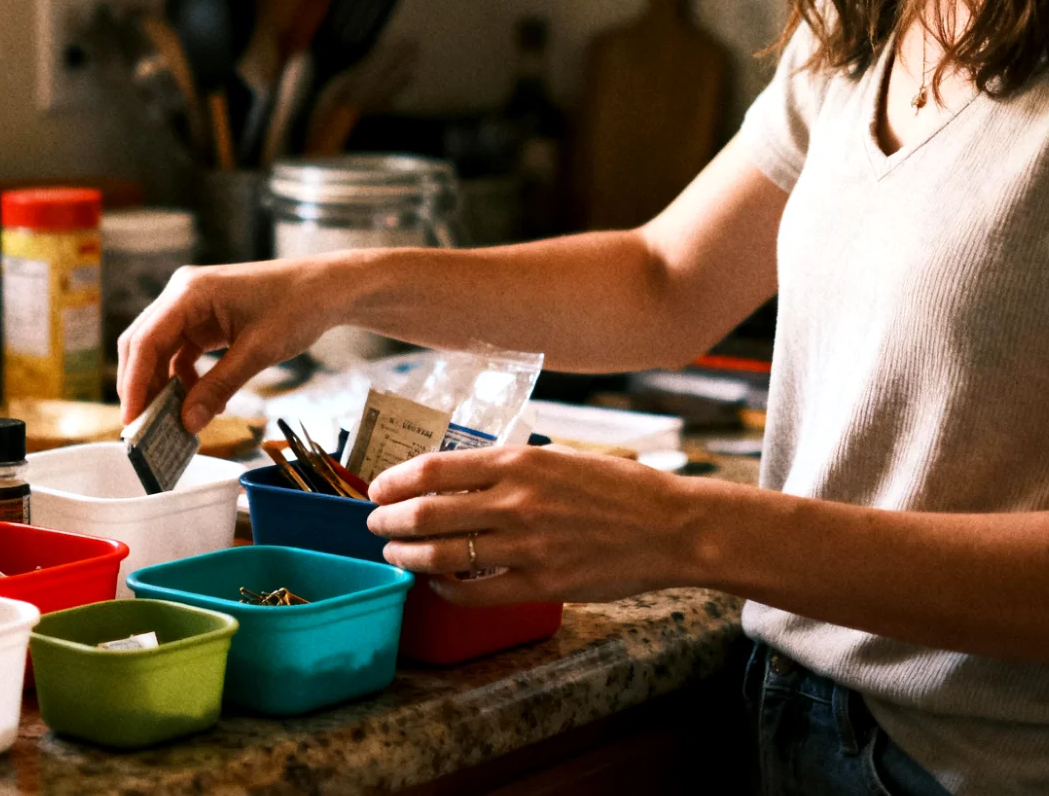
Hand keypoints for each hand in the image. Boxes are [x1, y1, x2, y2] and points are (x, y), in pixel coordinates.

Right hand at [116, 257, 350, 431]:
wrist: (327, 288)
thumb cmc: (297, 307)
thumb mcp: (258, 352)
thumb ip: (219, 387)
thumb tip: (187, 423)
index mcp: (190, 292)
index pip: (146, 340)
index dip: (134, 383)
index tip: (131, 420)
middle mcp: (183, 294)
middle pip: (144, 345)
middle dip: (142, 387)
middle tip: (142, 428)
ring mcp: (193, 306)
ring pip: (160, 351)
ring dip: (163, 386)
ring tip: (170, 422)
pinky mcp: (205, 319)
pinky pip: (182, 352)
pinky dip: (185, 379)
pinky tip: (200, 403)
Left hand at [364, 446, 698, 605]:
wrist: (673, 528)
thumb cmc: (619, 489)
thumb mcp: (561, 458)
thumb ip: (511, 468)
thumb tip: (456, 477)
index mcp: (520, 461)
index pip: (435, 469)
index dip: (395, 481)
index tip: (378, 489)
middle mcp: (517, 501)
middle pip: (426, 512)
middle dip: (389, 521)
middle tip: (376, 526)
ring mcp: (528, 545)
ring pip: (442, 553)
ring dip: (408, 556)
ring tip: (396, 555)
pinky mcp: (542, 583)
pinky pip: (475, 591)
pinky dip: (446, 588)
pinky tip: (439, 583)